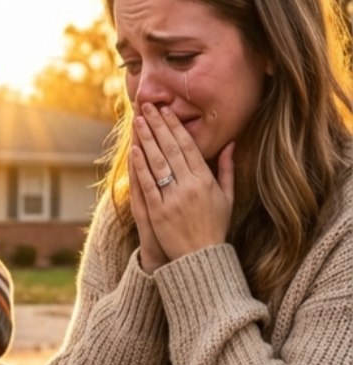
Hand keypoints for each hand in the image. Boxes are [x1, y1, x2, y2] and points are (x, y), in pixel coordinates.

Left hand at [131, 103, 233, 267]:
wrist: (200, 257)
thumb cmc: (214, 227)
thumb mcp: (227, 197)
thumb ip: (226, 169)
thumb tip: (230, 143)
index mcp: (205, 181)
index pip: (188, 146)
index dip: (175, 127)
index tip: (166, 111)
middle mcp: (189, 187)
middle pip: (171, 149)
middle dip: (158, 126)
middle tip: (147, 107)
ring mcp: (172, 199)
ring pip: (157, 163)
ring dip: (146, 140)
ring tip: (138, 122)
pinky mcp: (158, 212)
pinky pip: (147, 185)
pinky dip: (140, 167)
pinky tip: (134, 151)